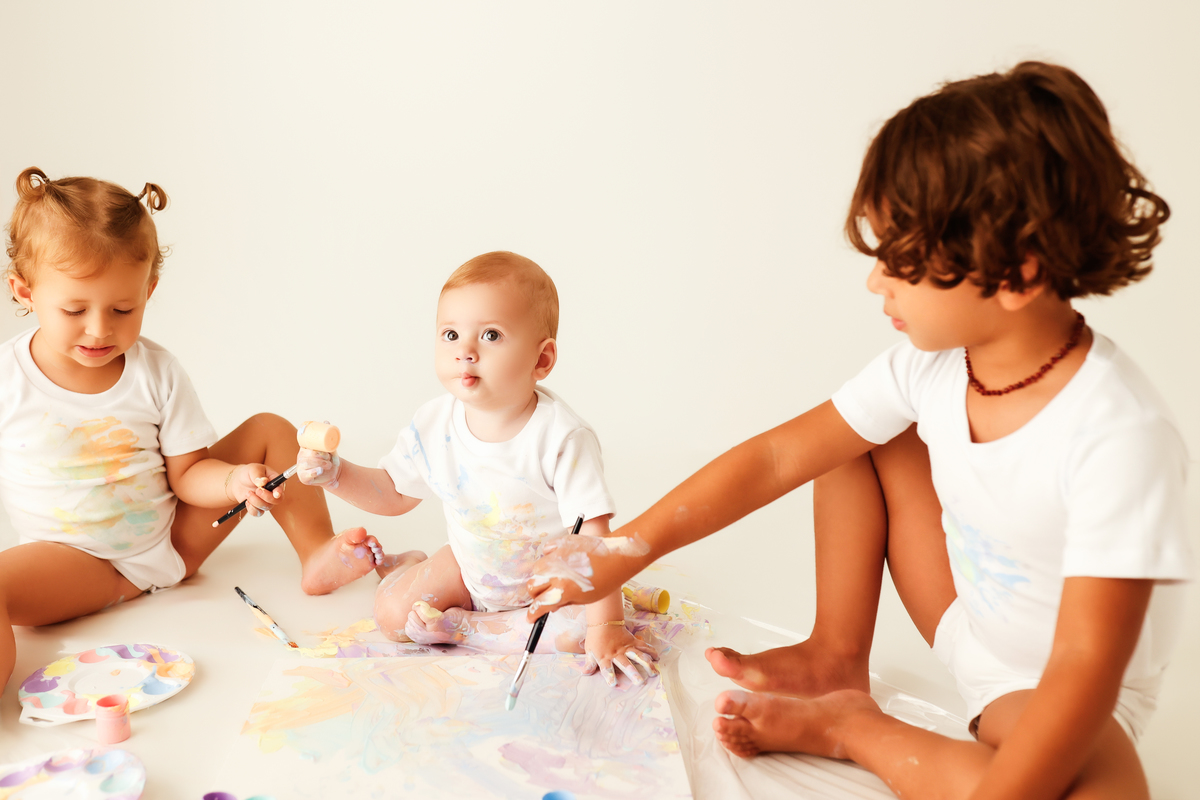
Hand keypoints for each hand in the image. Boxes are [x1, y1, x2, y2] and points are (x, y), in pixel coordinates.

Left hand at [227, 463, 283, 516]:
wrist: (237, 480)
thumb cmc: (248, 473)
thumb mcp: (253, 469)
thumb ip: (258, 475)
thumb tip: (263, 482)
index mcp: (275, 481)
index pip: (281, 488)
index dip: (279, 492)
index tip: (275, 493)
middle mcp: (272, 493)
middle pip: (276, 501)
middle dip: (266, 497)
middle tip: (257, 490)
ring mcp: (265, 501)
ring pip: (266, 507)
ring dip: (256, 501)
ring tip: (248, 493)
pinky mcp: (257, 507)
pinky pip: (257, 513)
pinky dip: (251, 508)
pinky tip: (247, 501)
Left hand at [296, 447, 340, 488]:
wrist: (325, 465)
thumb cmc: (328, 474)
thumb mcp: (331, 481)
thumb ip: (333, 485)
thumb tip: (336, 485)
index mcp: (304, 477)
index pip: (304, 475)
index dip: (312, 473)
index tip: (320, 471)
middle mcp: (301, 466)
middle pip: (308, 463)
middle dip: (321, 463)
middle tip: (329, 465)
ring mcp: (302, 455)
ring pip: (311, 453)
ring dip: (322, 456)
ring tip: (328, 459)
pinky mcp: (306, 447)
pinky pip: (313, 445)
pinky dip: (322, 449)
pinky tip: (326, 452)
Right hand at [525, 534, 650, 619]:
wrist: (617, 557)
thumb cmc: (606, 580)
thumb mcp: (585, 599)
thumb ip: (565, 602)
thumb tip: (551, 605)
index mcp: (563, 591)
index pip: (539, 606)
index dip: (533, 615)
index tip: (531, 618)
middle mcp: (556, 574)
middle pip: (532, 587)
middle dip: (535, 595)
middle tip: (543, 597)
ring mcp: (556, 557)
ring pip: (537, 569)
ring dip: (541, 576)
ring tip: (553, 578)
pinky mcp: (561, 543)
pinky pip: (547, 551)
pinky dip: (549, 557)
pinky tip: (558, 561)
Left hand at [583, 622, 658, 687]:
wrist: (604, 622)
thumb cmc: (596, 638)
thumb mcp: (589, 651)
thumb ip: (589, 664)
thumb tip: (584, 674)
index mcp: (604, 657)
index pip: (606, 668)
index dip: (609, 675)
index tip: (613, 684)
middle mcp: (616, 653)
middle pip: (625, 664)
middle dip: (632, 672)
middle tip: (640, 681)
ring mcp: (626, 647)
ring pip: (638, 656)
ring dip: (646, 664)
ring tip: (654, 673)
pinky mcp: (633, 641)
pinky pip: (643, 646)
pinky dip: (651, 651)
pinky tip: (657, 657)